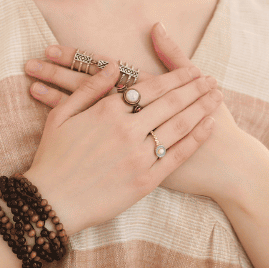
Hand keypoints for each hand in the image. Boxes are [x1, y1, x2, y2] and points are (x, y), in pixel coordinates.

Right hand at [21, 55, 220, 234]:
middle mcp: (127, 130)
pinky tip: (209, 126)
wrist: (51, 202)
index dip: (175, 77)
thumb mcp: (61, 115)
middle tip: (211, 79)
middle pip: (170, 102)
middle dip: (194, 88)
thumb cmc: (52, 157)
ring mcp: (138, 155)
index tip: (192, 69)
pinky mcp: (146, 180)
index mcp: (107, 110)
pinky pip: (177, 155)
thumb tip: (113, 65)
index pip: (151, 87)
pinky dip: (196, 138)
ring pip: (178, 125)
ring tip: (217, 97)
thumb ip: (90, 88)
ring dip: (201, 108)